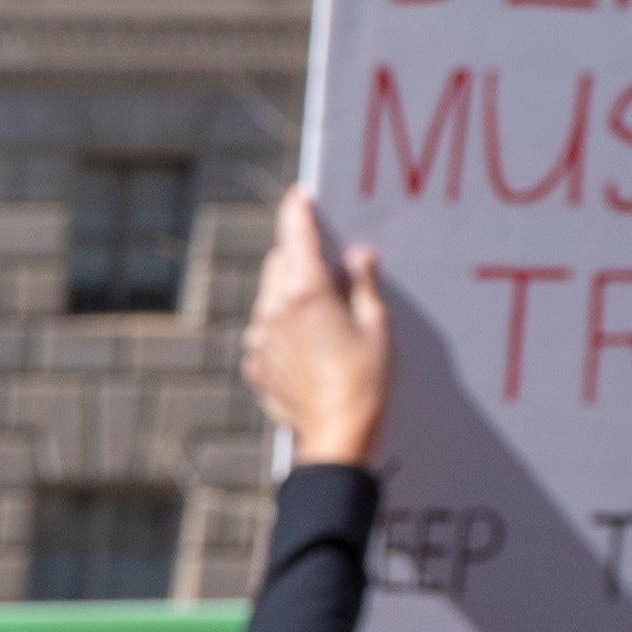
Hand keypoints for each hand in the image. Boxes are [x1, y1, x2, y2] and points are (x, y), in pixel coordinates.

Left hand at [243, 184, 392, 467]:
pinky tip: (310, 345)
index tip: (301, 195)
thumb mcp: (376, 323)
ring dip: (290, 294)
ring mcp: (259, 339)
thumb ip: (361, 283)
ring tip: (324, 313)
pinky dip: (282, 328)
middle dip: (299, 256)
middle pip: (279, 263)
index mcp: (304, 291)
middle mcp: (273, 310)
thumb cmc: (367, 379)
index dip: (298, 210)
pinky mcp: (255, 364)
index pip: (295, 234)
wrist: (338, 436)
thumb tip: (357, 255)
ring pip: (269, 298)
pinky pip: (266, 332)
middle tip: (329, 265)